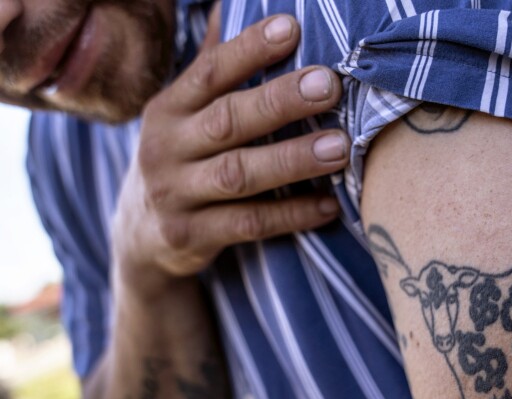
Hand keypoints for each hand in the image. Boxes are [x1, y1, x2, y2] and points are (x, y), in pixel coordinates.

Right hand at [113, 11, 347, 290]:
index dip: (249, 49)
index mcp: (168, 109)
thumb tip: (236, 5)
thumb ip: (215, 70)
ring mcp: (175, 195)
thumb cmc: (183, 159)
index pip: (209, 72)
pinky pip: (249, 225)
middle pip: (227, 120)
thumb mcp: (185, 115)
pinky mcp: (190, 236)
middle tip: (329, 85)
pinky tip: (329, 205)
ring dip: (292, 160)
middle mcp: (165, 148)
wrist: (142, 236)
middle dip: (279, 102)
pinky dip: (291, 215)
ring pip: (239, 175)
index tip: (292, 28)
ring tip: (341, 147)